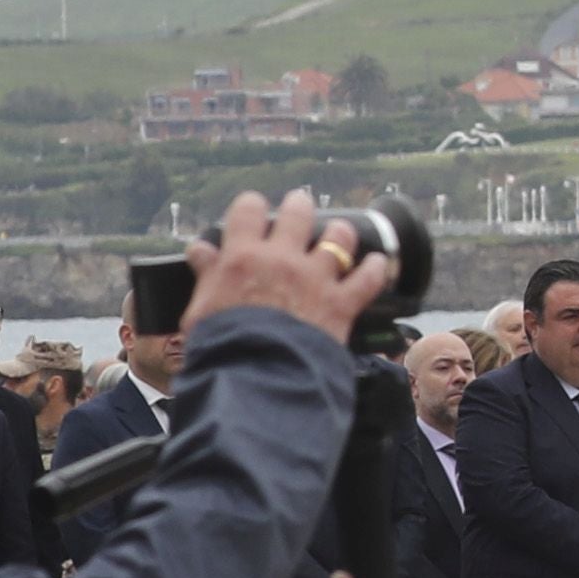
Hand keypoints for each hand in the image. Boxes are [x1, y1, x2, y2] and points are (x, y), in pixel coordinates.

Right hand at [178, 191, 397, 347]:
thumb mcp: (201, 308)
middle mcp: (282, 259)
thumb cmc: (222, 346)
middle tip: (300, 203)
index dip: (252, 205)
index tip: (254, 206)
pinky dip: (375, 269)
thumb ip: (206, 274)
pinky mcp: (341, 302)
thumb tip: (200, 250)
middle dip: (300, 205)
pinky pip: (368, 278)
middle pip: (297, 215)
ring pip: (338, 238)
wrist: (258, 374)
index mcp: (243, 257)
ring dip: (340, 233)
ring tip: (339, 231)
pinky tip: (378, 263)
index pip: (247, 212)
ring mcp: (316, 278)